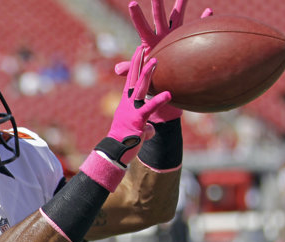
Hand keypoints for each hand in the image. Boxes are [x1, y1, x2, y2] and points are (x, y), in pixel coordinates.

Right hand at [106, 45, 171, 165]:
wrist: (115, 152)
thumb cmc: (125, 142)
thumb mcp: (136, 131)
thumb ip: (145, 126)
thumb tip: (150, 130)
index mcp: (126, 103)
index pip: (131, 79)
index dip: (135, 64)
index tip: (139, 50)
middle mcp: (128, 103)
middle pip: (134, 79)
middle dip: (140, 62)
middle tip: (145, 47)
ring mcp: (132, 110)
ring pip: (141, 88)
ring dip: (148, 74)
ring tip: (156, 61)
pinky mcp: (137, 120)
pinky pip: (150, 108)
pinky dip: (159, 100)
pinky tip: (168, 94)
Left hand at [114, 0, 212, 121]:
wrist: (166, 81)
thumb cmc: (151, 77)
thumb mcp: (140, 72)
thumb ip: (131, 69)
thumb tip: (117, 70)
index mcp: (150, 41)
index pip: (142, 27)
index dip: (137, 16)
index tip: (132, 3)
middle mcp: (162, 35)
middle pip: (159, 17)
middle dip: (157, 4)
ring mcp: (175, 36)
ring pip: (178, 17)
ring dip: (181, 4)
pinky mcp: (186, 40)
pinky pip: (195, 29)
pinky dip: (202, 21)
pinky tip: (208, 12)